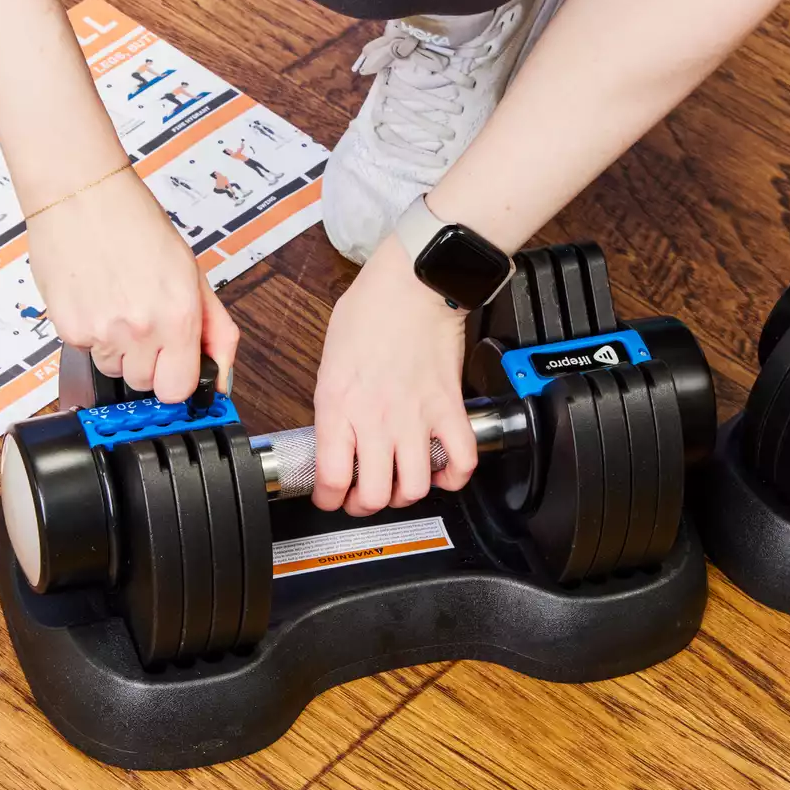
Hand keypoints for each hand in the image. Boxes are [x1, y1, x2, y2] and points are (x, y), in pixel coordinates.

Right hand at [26, 167, 237, 399]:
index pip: (179, 390)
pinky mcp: (68, 328)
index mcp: (178, 315)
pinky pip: (85, 350)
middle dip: (148, 361)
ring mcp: (101, 331)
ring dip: (117, 347)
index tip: (174, 363)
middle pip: (144, 384)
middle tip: (144, 321)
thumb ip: (214, 330)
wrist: (81, 194)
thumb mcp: (192, 275)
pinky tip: (95, 297)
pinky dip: (90, 332)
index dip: (177, 376)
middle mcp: (140, 328)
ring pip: (113, 369)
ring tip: (117, 303)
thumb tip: (221, 377)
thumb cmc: (136, 224)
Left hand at [312, 236, 477, 514]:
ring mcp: (416, 417)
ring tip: (401, 484)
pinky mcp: (450, 408)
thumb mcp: (329, 360)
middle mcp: (376, 419)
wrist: (414, 283)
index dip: (328, 499)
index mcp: (339, 406)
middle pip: (374, 495)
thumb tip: (335, 432)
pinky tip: (444, 472)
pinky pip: (461, 460)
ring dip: (407, 494)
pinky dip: (455, 477)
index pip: (330, 478)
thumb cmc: (370, 309)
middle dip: (365, 506)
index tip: (330, 497)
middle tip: (364, 497)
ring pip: (416, 488)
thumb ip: (332, 403)